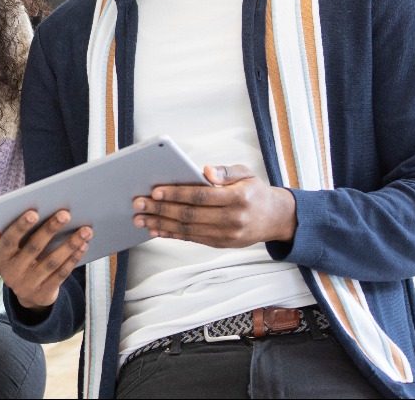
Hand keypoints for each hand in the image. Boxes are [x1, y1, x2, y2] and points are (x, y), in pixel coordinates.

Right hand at [0, 210, 91, 314]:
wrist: (27, 296)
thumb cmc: (18, 262)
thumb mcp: (7, 252)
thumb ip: (2, 238)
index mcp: (0, 259)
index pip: (9, 240)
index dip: (20, 226)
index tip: (34, 212)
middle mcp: (11, 273)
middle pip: (33, 248)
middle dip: (50, 229)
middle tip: (65, 214)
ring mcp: (28, 285)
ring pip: (52, 261)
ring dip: (70, 245)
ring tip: (85, 230)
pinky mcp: (44, 294)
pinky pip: (61, 274)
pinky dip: (73, 259)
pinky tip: (83, 246)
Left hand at [132, 164, 296, 246]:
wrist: (276, 218)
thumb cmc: (255, 191)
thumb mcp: (246, 174)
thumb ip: (225, 171)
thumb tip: (205, 171)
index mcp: (238, 198)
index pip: (200, 196)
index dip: (176, 194)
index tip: (155, 191)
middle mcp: (232, 219)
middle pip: (189, 214)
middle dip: (160, 209)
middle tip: (138, 204)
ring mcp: (226, 235)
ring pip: (187, 230)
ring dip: (160, 224)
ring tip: (140, 219)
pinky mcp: (221, 244)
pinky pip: (192, 239)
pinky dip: (171, 234)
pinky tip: (155, 230)